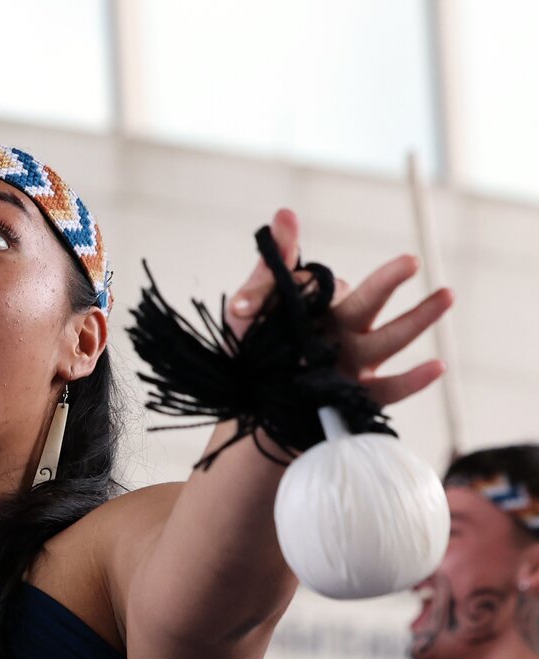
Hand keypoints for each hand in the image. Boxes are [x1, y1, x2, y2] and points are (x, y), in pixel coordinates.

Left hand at [227, 208, 452, 406]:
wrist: (249, 407)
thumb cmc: (250, 353)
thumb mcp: (247, 312)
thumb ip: (268, 271)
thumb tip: (285, 214)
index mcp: (322, 307)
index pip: (325, 285)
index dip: (304, 284)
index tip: (266, 298)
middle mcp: (343, 331)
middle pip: (371, 301)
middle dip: (389, 280)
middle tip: (410, 261)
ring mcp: (353, 363)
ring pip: (391, 338)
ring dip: (420, 318)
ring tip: (447, 294)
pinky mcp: (354, 396)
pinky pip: (389, 390)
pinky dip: (413, 380)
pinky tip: (437, 366)